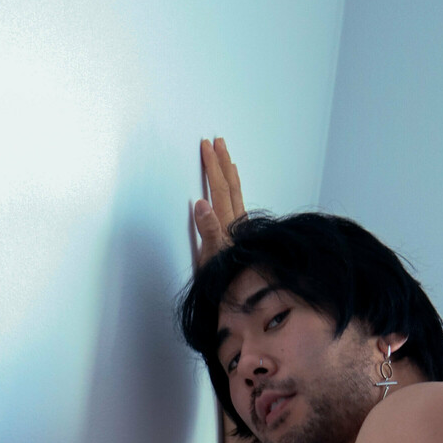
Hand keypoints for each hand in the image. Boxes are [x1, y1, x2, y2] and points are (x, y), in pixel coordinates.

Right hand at [190, 135, 245, 271]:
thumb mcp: (211, 258)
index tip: (207, 146)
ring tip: (228, 160)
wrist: (240, 301)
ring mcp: (240, 231)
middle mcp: (236, 225)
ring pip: (236, 196)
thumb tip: (201, 203)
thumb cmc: (223, 282)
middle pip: (230, 187)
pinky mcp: (241, 238)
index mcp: (227, 225)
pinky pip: (238, 207)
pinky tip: (235, 194)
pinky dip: (235, 193)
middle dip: (223, 163)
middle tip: (218, 141)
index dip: (213, 166)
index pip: (219, 188)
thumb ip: (208, 230)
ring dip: (231, 175)